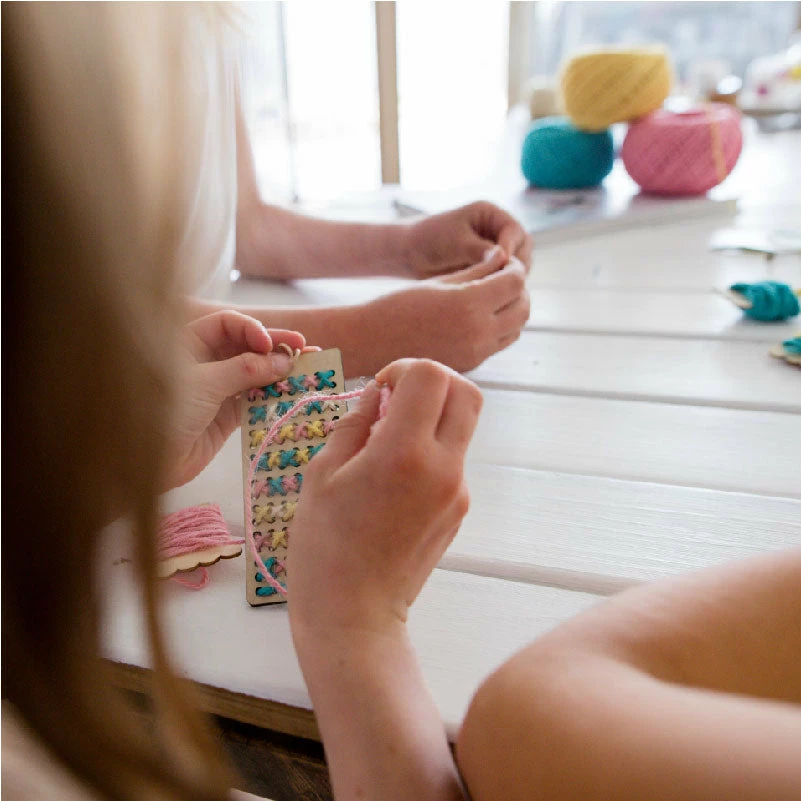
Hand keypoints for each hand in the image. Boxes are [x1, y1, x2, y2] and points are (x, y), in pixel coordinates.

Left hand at [165, 310, 306, 488]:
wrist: (141, 461)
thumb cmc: (161, 412)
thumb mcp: (204, 384)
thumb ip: (245, 370)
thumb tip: (283, 361)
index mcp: (188, 343)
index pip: (227, 324)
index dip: (252, 329)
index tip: (269, 345)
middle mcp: (204, 362)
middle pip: (246, 346)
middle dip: (274, 347)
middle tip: (304, 347)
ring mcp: (216, 388)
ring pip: (254, 373)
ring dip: (279, 371)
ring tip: (308, 367)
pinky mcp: (225, 415)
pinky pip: (255, 399)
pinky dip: (273, 396)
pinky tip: (293, 392)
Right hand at [289, 359, 481, 637]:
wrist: (355, 613)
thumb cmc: (325, 545)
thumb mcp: (323, 474)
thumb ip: (355, 422)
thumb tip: (379, 393)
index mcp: (404, 453)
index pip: (432, 376)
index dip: (405, 368)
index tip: (381, 388)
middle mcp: (443, 467)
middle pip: (466, 392)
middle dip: (433, 382)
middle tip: (397, 399)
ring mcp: (457, 490)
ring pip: (463, 425)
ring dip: (432, 415)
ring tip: (388, 442)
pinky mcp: (460, 508)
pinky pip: (453, 458)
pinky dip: (430, 448)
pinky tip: (393, 478)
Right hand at [350, 248, 529, 374]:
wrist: (373, 342)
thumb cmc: (399, 305)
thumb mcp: (440, 281)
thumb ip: (478, 270)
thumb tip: (504, 257)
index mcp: (470, 304)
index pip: (515, 282)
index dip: (515, 268)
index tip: (506, 262)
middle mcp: (478, 332)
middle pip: (523, 308)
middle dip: (519, 290)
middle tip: (504, 279)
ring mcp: (476, 353)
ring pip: (516, 329)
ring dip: (512, 311)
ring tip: (494, 299)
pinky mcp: (470, 365)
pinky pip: (498, 344)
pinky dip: (499, 329)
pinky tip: (480, 318)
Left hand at [402, 201, 533, 278]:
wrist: (408, 254)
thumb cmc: (427, 240)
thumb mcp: (455, 242)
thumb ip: (479, 249)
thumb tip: (505, 259)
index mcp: (489, 214)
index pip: (514, 231)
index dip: (511, 248)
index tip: (502, 264)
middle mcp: (495, 230)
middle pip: (522, 248)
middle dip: (516, 265)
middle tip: (505, 282)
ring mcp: (494, 249)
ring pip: (516, 266)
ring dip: (510, 278)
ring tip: (495, 291)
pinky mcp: (488, 267)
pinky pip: (503, 277)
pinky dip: (501, 286)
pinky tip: (491, 297)